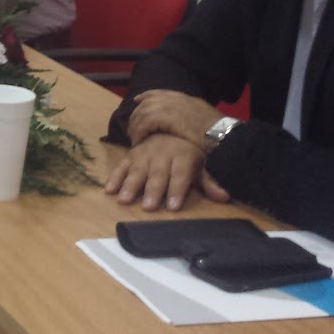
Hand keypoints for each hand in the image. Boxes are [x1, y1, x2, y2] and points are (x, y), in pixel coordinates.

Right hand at [103, 133, 229, 210]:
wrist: (167, 126)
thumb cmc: (185, 152)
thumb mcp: (200, 164)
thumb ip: (208, 182)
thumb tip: (224, 197)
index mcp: (182, 157)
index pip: (180, 175)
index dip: (176, 190)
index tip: (173, 207)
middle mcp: (162, 155)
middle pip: (157, 174)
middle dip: (153, 190)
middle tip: (148, 207)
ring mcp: (144, 154)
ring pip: (137, 170)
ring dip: (130, 185)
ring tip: (124, 200)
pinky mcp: (131, 155)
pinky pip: (121, 166)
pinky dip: (114, 177)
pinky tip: (109, 190)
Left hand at [127, 89, 225, 147]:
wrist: (224, 135)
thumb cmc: (220, 133)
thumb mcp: (206, 121)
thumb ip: (193, 119)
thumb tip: (187, 126)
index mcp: (187, 99)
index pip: (161, 93)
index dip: (147, 96)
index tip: (137, 100)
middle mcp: (177, 100)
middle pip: (148, 102)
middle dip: (137, 114)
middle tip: (132, 127)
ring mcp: (171, 107)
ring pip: (144, 112)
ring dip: (136, 125)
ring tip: (134, 137)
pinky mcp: (166, 117)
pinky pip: (145, 122)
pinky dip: (139, 131)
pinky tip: (138, 140)